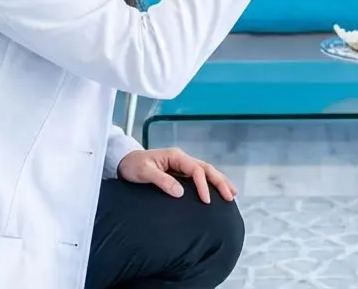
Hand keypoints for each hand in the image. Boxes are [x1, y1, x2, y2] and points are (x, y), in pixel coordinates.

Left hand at [116, 147, 237, 203]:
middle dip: (219, 181)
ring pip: (205, 171)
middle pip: (205, 168)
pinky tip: (218, 190)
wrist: (125, 162)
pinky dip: (211, 182)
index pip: (195, 169)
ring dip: (219, 181)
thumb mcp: (145, 172)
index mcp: (175, 156)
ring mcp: (181, 165)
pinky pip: (199, 176)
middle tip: (230, 196)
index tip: (206, 201)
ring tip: (232, 193)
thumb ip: (162, 180)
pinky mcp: (179, 172)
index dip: (203, 184)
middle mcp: (181, 158)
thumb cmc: (133, 166)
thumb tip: (180, 192)